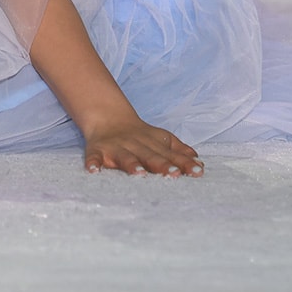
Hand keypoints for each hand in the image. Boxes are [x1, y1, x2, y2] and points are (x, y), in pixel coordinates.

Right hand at [82, 116, 202, 176]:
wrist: (107, 117)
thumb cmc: (139, 135)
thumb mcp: (161, 139)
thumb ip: (178, 151)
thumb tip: (198, 161)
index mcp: (153, 144)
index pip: (171, 154)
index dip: (183, 162)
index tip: (196, 171)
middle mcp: (136, 145)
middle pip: (150, 155)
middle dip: (162, 164)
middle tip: (174, 174)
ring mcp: (116, 148)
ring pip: (125, 157)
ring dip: (132, 165)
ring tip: (140, 174)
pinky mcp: (97, 151)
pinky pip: (94, 157)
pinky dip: (93, 163)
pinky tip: (94, 171)